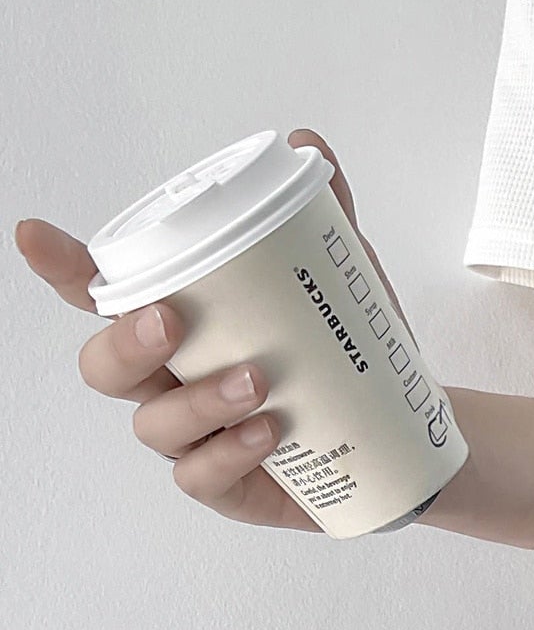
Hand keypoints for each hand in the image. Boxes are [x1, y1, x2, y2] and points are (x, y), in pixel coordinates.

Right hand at [13, 128, 393, 532]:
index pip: (103, 294)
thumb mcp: (341, 286)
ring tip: (256, 381)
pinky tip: (265, 433)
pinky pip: (202, 476)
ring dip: (197, 400)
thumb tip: (306, 144)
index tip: (36, 236)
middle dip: (127, 342)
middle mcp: (169, 381)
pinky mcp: (226, 486)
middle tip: (173, 320)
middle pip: (106, 366)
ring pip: (154, 423)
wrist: (400, 443)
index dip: (64, 269)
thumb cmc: (344, 360)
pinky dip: (229, 453)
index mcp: (177, 326)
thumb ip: (322, 220)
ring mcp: (193, 438)